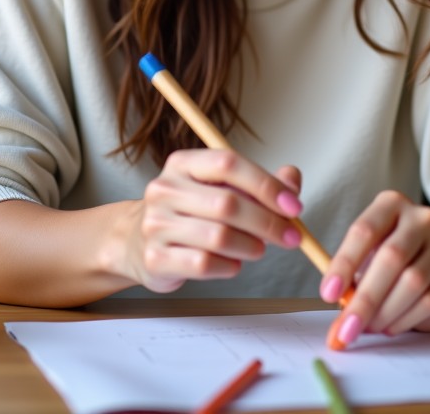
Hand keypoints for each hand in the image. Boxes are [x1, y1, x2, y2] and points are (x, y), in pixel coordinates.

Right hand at [123, 150, 303, 293]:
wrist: (136, 241)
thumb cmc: (190, 212)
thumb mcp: (220, 188)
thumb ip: (260, 183)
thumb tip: (292, 180)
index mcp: (183, 163)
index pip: (228, 164)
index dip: (266, 184)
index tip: (294, 205)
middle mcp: (165, 189)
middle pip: (227, 203)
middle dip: (267, 222)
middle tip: (291, 236)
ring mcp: (156, 224)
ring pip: (219, 237)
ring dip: (250, 246)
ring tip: (258, 248)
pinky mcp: (155, 258)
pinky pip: (204, 264)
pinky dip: (229, 266)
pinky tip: (234, 264)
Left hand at [319, 190, 429, 345]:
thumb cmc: (396, 260)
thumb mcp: (369, 257)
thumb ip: (352, 278)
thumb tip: (337, 310)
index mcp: (391, 204)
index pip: (364, 230)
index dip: (344, 263)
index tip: (328, 293)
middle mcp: (421, 218)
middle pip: (391, 257)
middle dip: (365, 298)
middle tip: (346, 327)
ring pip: (412, 282)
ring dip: (385, 312)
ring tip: (368, 327)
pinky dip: (405, 318)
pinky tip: (390, 326)